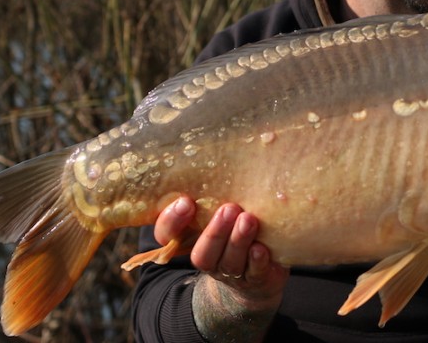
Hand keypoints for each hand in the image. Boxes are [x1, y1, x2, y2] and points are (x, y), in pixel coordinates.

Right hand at [154, 196, 288, 308]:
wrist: (257, 274)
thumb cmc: (234, 226)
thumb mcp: (217, 209)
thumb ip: (213, 193)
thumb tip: (214, 148)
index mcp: (190, 239)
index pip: (167, 235)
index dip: (172, 221)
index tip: (186, 202)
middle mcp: (208, 257)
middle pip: (202, 254)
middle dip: (214, 232)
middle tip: (229, 208)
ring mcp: (231, 272)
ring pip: (229, 262)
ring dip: (238, 241)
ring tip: (249, 219)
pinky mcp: (256, 279)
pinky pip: (255, 273)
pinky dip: (257, 261)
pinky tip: (261, 248)